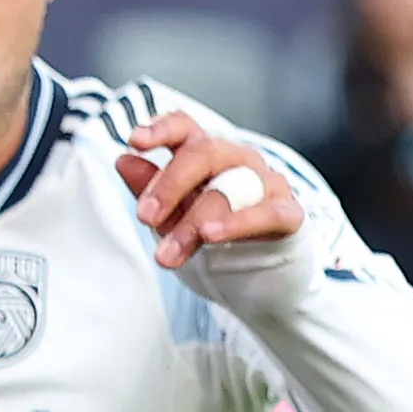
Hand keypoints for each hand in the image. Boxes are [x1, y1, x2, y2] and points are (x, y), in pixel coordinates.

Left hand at [117, 105, 306, 271]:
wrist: (256, 283)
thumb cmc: (215, 241)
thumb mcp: (172, 218)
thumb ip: (150, 190)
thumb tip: (124, 160)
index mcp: (208, 157)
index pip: (187, 128)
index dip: (162, 129)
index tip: (135, 141)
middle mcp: (239, 161)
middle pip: (206, 152)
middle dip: (170, 184)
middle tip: (145, 216)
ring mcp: (268, 185)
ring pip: (231, 187)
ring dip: (194, 220)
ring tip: (169, 251)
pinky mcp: (289, 215)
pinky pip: (267, 212)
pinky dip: (238, 223)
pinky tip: (212, 235)